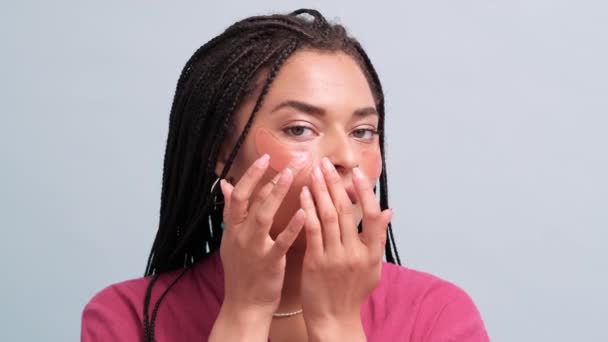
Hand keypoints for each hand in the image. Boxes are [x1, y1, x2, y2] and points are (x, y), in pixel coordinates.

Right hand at [218, 154, 304, 316]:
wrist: (244, 305)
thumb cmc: (242, 271)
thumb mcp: (230, 240)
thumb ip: (232, 213)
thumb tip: (225, 185)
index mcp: (232, 228)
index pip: (239, 195)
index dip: (251, 175)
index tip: (267, 157)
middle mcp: (239, 234)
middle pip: (250, 199)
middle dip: (268, 177)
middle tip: (288, 160)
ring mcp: (253, 248)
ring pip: (263, 215)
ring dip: (277, 193)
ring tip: (292, 175)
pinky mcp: (269, 262)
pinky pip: (280, 241)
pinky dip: (292, 226)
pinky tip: (304, 211)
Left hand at [300, 158, 391, 339]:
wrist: (335, 319)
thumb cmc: (353, 292)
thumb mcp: (373, 267)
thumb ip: (378, 237)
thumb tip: (388, 211)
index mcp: (371, 252)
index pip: (371, 215)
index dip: (364, 191)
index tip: (356, 172)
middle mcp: (355, 253)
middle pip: (346, 210)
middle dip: (335, 183)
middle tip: (326, 163)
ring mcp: (335, 257)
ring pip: (328, 216)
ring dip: (321, 191)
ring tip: (315, 171)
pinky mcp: (315, 262)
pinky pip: (312, 231)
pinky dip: (308, 210)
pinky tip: (304, 194)